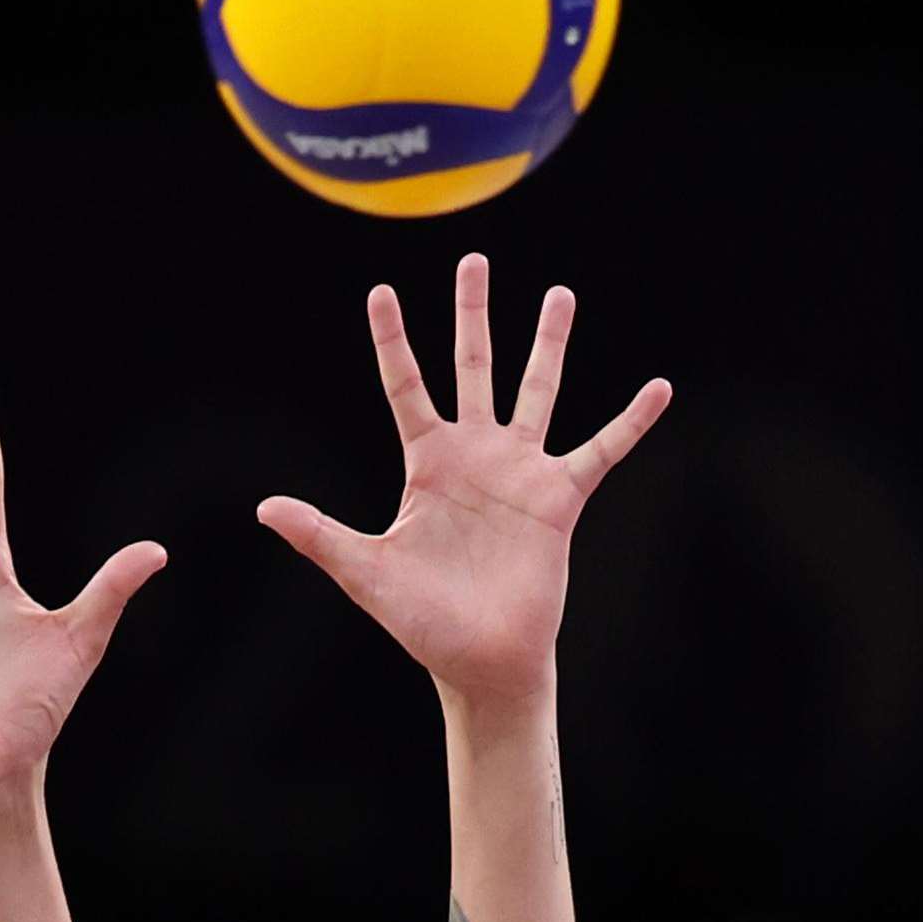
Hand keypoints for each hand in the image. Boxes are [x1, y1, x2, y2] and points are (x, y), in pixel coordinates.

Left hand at [256, 255, 670, 712]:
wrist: (481, 660)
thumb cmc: (422, 622)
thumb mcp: (365, 572)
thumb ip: (319, 535)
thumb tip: (264, 508)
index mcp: (426, 464)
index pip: (404, 386)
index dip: (392, 340)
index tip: (381, 291)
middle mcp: (474, 456)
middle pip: (473, 367)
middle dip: (472, 315)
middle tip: (472, 261)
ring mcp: (520, 472)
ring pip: (536, 390)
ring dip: (548, 344)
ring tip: (559, 294)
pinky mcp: (559, 498)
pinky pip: (602, 450)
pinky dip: (631, 421)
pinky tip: (659, 389)